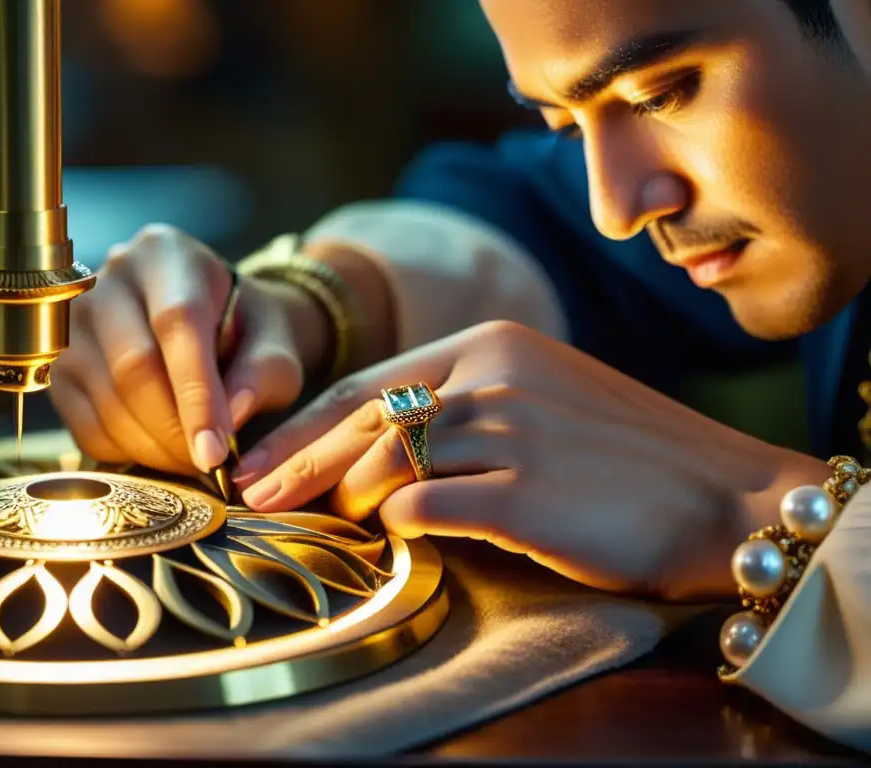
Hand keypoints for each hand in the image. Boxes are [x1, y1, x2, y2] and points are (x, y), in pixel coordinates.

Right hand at [50, 224, 321, 474]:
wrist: (210, 322)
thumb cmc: (246, 330)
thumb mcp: (274, 343)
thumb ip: (264, 374)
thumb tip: (228, 419)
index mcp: (167, 254)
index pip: (176, 322)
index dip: (197, 392)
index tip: (216, 451)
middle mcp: (109, 278)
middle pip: (133, 365)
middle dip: (174, 429)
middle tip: (208, 464)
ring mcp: (72, 322)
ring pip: (106, 400)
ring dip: (153, 448)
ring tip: (193, 461)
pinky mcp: (58, 368)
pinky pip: (85, 426)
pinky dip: (126, 454)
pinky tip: (162, 454)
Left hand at [232, 320, 826, 599]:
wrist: (722, 495)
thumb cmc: (624, 455)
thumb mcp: (541, 400)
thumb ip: (462, 408)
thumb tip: (377, 451)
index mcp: (493, 344)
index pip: (369, 382)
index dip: (306, 424)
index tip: (258, 457)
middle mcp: (494, 376)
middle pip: (362, 420)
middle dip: (295, 463)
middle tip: (248, 496)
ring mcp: (509, 431)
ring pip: (385, 466)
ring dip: (351, 502)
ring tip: (336, 527)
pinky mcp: (523, 494)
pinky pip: (425, 507)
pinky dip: (398, 525)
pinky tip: (397, 537)